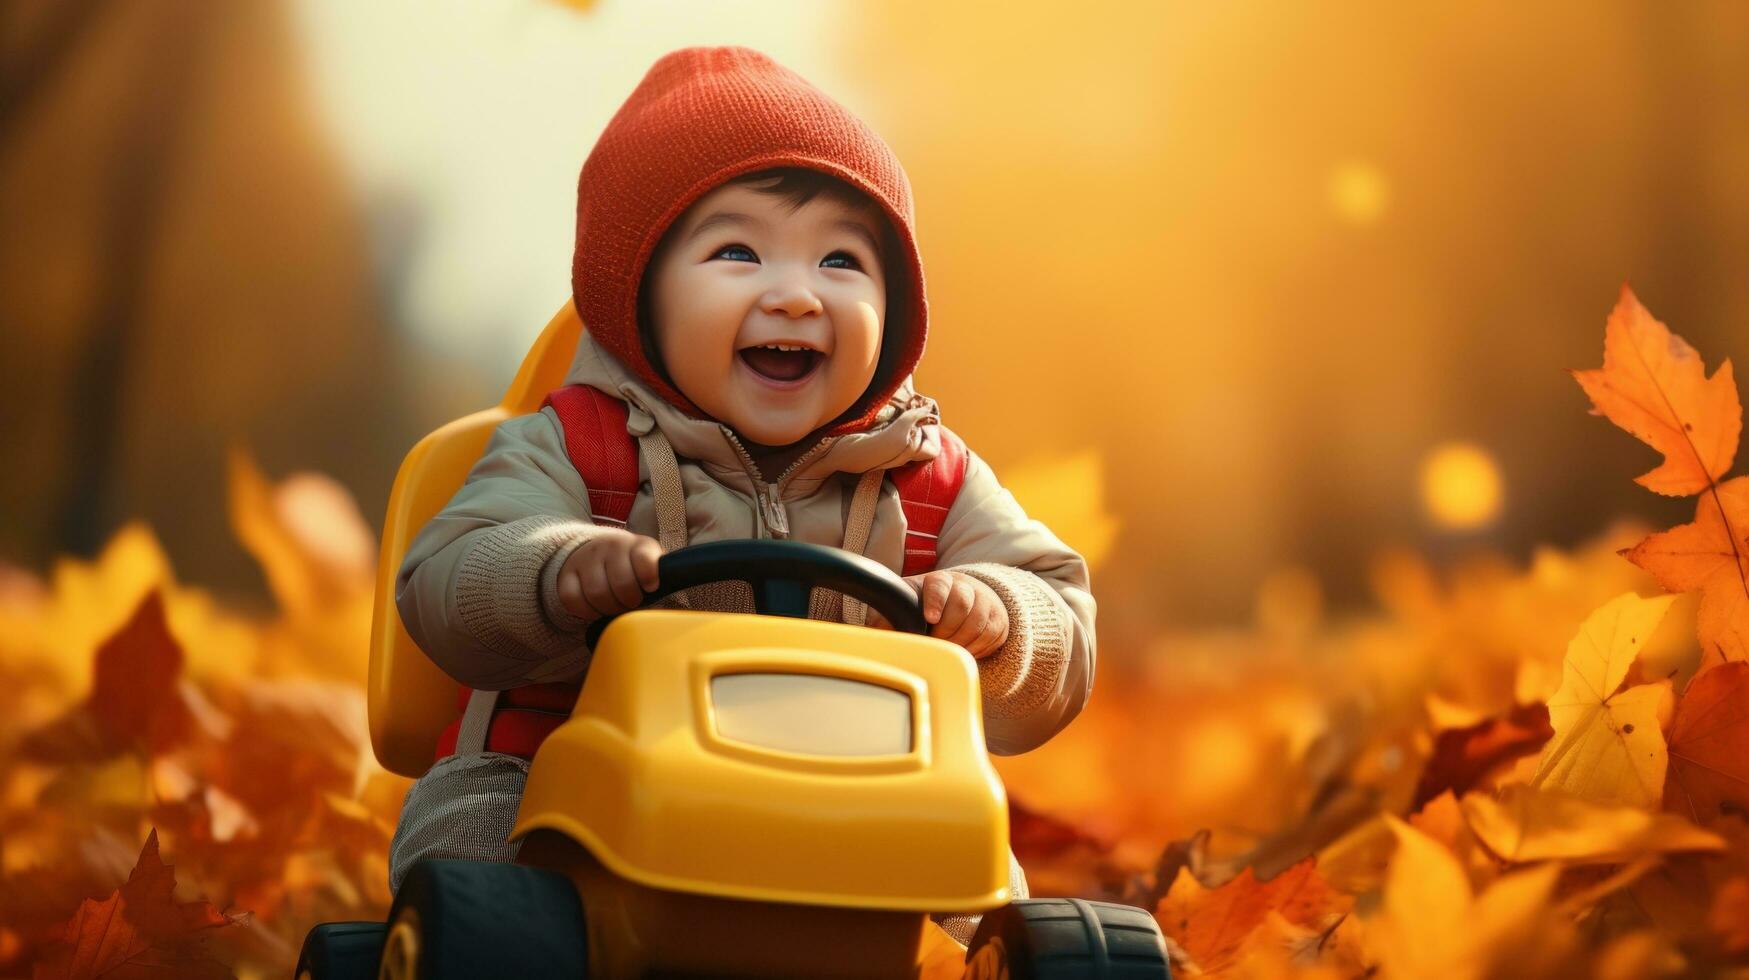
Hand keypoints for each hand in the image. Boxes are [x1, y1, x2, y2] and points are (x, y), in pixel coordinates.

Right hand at [556, 530, 661, 623]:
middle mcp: (610, 547)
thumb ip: (661, 577)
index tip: (651, 586)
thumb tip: (667, 601)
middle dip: (629, 600)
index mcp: (637, 545)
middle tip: (631, 602)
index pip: (644, 559)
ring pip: (597, 594)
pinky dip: (586, 610)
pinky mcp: (566, 573)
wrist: (596, 550)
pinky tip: (596, 607)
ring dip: (609, 608)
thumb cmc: (632, 565)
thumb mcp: (651, 563)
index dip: (648, 576)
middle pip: (621, 583)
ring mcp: (586, 559)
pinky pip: (573, 599)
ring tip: (614, 605)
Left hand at [866, 569, 1008, 658]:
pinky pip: (989, 636)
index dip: (936, 601)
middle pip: (962, 605)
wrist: (967, 602)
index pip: (939, 585)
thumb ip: (886, 618)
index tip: (930, 618)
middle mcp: (964, 587)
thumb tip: (872, 635)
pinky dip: (975, 648)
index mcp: (937, 581)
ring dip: (960, 641)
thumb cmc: (927, 607)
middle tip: (936, 641)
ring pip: (977, 623)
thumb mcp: (906, 606)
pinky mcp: (998, 619)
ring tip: (947, 647)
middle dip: (947, 630)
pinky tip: (963, 648)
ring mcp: (984, 602)